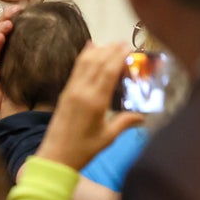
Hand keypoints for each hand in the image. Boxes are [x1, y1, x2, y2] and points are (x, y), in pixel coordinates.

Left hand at [36, 42, 143, 169]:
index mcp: (94, 101)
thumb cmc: (83, 150)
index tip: (128, 46)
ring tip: (111, 44)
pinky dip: (84, 56)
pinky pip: (76, 68)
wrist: (55, 156)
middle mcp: (82, 91)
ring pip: (85, 62)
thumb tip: (143, 116)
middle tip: (124, 43)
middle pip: (97, 62)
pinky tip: (90, 47)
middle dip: (111, 49)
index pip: (108, 71)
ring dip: (98, 50)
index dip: (118, 56)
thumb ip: (125, 122)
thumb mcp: (108, 137)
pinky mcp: (65, 92)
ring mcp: (71, 90)